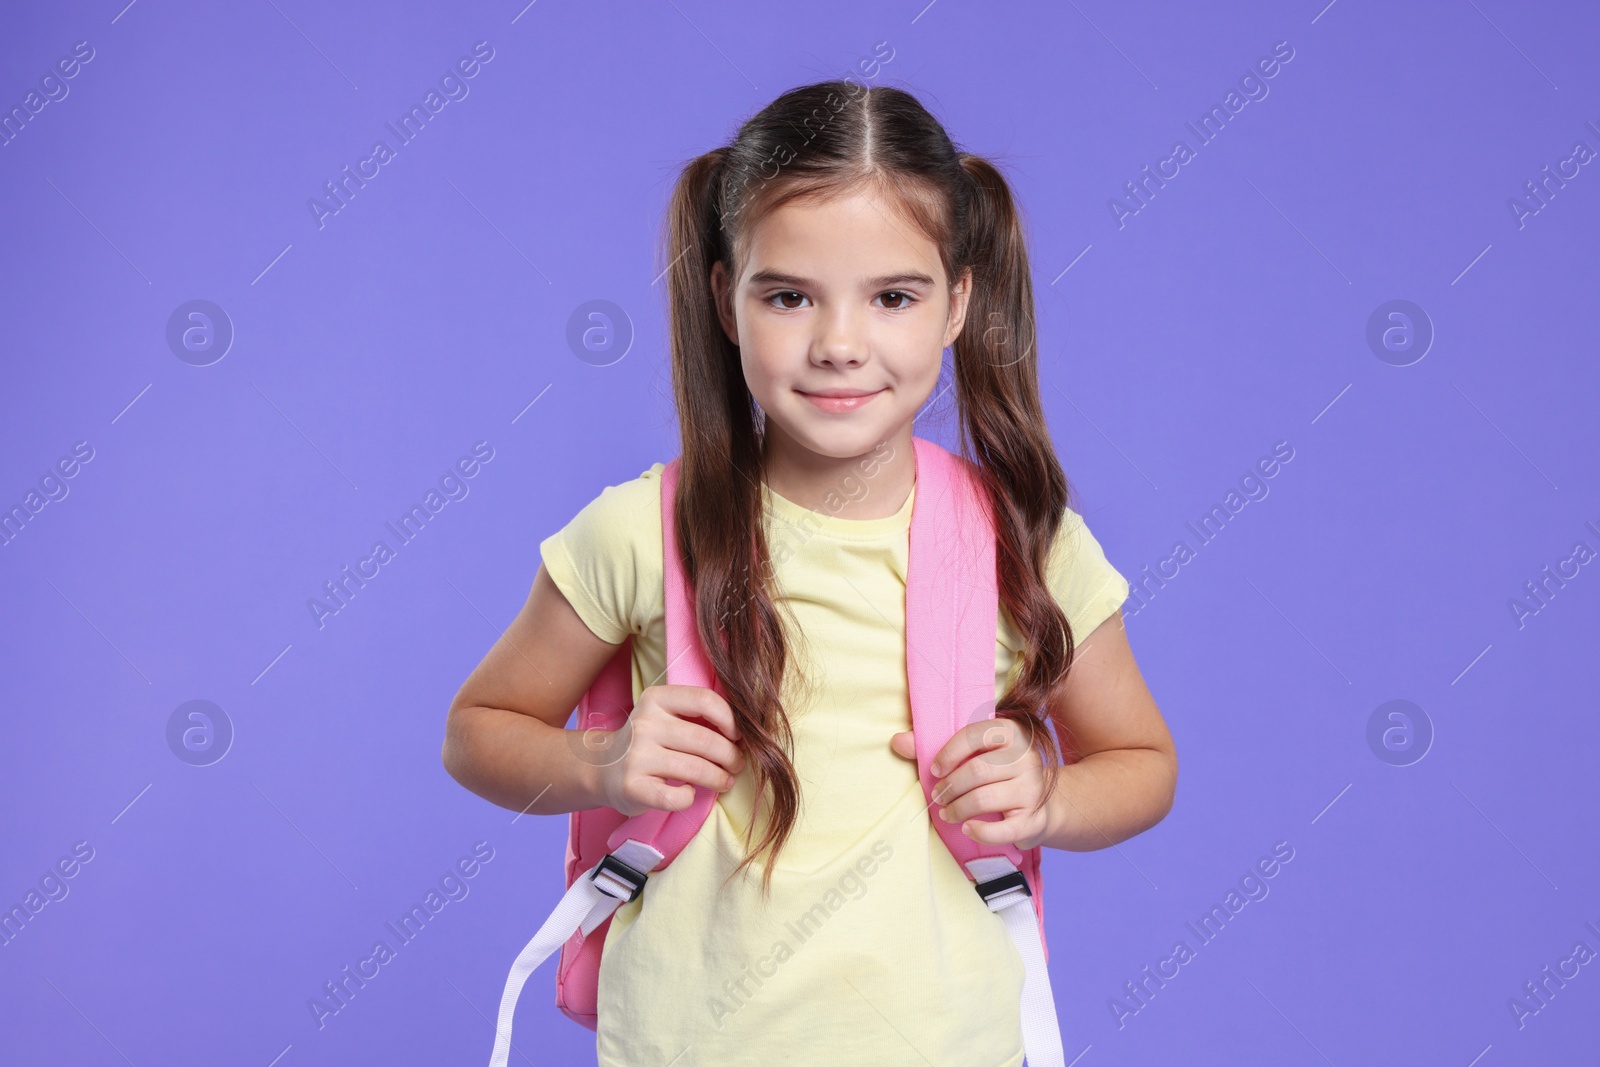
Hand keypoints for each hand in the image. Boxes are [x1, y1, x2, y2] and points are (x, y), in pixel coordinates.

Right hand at [590, 684, 745, 816]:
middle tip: (737, 764)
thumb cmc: (648, 742)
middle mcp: (644, 724)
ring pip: (696, 769)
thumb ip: (696, 715)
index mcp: (656, 699)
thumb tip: (746, 730)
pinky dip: (690, 797)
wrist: (603, 768)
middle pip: (705, 740)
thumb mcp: (665, 715)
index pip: (705, 700)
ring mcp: (636, 756)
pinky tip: (689, 793)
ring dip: (719, 778)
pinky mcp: (633, 787)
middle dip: (731, 756)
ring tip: (725, 781)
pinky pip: (677, 796)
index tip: (738, 736)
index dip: (731, 720)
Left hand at [889, 718, 1051, 849]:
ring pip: (984, 799)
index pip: (973, 735)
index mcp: (1011, 733)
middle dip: (949, 787)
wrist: (1043, 803)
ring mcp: (1033, 789)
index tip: (935, 770)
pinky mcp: (1034, 819)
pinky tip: (967, 828)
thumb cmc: (998, 773)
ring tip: (946, 813)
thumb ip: (935, 745)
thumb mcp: (974, 753)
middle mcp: (1027, 757)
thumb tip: (897, 741)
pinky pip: (1002, 830)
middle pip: (976, 771)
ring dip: (957, 809)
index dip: (948, 753)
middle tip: (938, 797)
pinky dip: (980, 832)